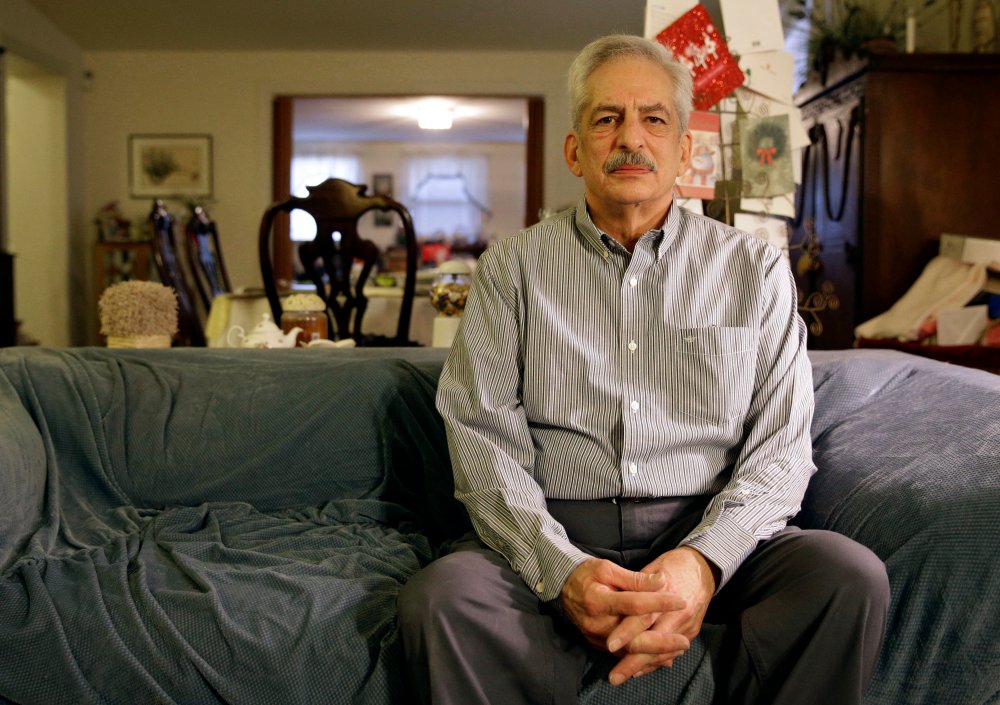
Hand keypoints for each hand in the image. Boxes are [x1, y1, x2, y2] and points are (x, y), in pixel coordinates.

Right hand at [559, 558, 687, 650]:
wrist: (563, 587)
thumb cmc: (587, 574)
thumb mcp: (607, 568)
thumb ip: (634, 578)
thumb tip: (661, 581)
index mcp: (598, 601)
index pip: (634, 604)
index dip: (659, 602)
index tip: (680, 600)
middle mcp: (597, 624)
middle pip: (632, 639)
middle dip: (661, 642)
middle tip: (684, 641)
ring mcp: (596, 637)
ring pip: (629, 652)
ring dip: (655, 654)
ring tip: (677, 649)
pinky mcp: (597, 644)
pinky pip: (623, 655)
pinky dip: (644, 657)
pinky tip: (662, 656)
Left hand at [605, 547, 717, 684]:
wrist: (703, 568)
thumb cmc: (673, 565)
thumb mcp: (653, 568)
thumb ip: (636, 586)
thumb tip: (616, 598)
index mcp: (666, 595)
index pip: (643, 617)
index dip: (626, 631)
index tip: (610, 644)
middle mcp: (678, 614)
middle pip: (652, 642)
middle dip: (633, 662)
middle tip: (614, 676)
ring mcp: (687, 625)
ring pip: (663, 652)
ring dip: (642, 666)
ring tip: (622, 676)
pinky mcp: (691, 631)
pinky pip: (673, 651)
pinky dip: (656, 661)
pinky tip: (640, 669)